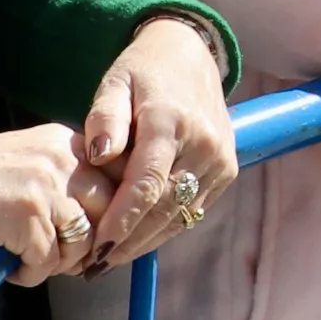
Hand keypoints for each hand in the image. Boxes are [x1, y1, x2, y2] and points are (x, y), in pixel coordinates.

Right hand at [0, 122, 105, 284]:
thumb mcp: (26, 164)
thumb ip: (63, 181)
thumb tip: (97, 227)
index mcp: (65, 142)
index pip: (117, 181)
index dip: (110, 217)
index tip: (93, 240)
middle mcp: (63, 158)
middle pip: (109, 213)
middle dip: (89, 245)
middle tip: (61, 260)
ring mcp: (47, 187)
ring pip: (82, 243)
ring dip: (57, 263)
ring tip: (27, 260)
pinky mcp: (28, 217)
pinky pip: (47, 264)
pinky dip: (28, 274)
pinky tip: (6, 265)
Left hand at [70, 17, 239, 267]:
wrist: (191, 54)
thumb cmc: (143, 70)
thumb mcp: (114, 82)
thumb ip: (105, 117)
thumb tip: (98, 155)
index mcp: (171, 121)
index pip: (147, 184)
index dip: (122, 221)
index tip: (97, 248)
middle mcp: (203, 144)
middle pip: (163, 208)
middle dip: (129, 242)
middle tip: (94, 266)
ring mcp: (220, 159)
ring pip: (180, 215)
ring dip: (146, 241)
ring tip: (110, 260)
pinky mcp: (226, 170)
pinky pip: (193, 209)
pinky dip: (165, 227)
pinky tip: (137, 239)